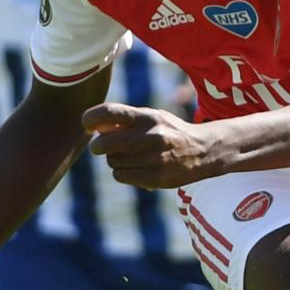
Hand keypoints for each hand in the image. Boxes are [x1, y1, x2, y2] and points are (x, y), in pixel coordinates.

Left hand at [84, 102, 223, 188]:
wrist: (203, 151)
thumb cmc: (169, 131)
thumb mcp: (152, 118)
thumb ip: (125, 121)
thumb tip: (94, 127)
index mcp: (147, 117)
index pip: (109, 112)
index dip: (91, 118)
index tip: (87, 124)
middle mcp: (150, 136)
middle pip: (104, 143)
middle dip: (97, 146)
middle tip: (99, 147)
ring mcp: (153, 159)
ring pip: (112, 161)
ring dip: (114, 159)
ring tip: (129, 156)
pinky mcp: (154, 178)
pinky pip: (120, 175)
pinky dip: (122, 173)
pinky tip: (135, 168)